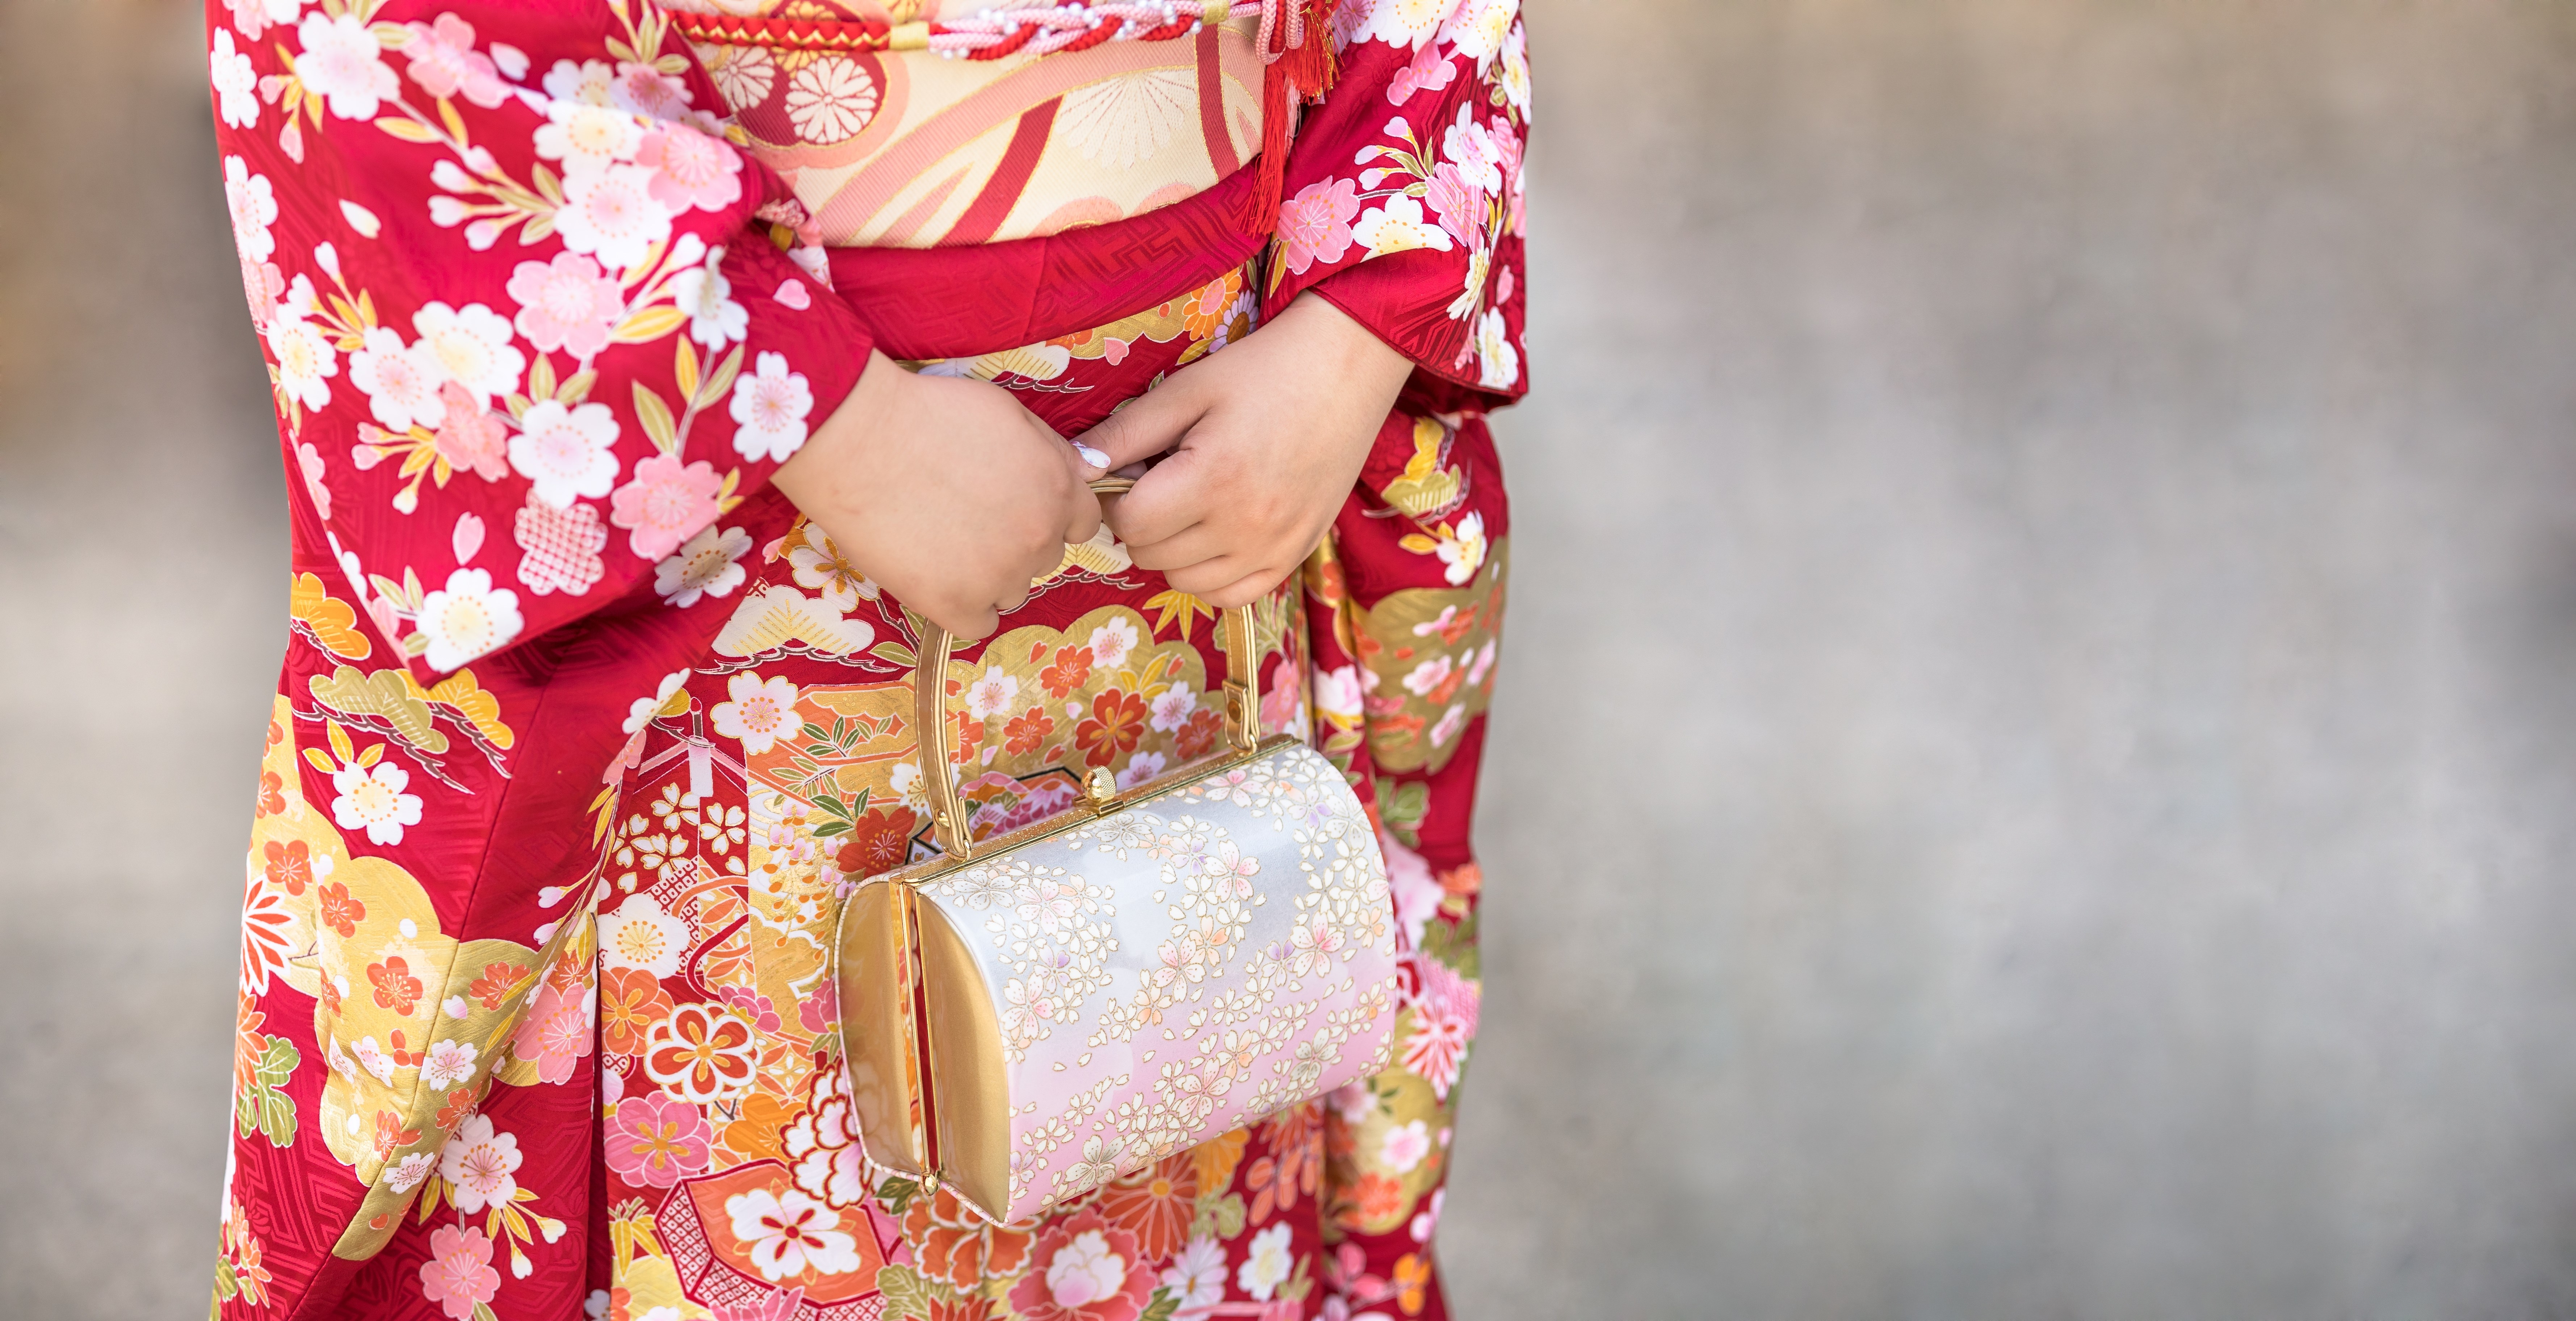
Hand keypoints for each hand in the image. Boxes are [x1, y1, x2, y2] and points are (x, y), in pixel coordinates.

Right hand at [774, 350, 1101, 639]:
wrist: (859, 442)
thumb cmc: (929, 414)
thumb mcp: (1008, 413)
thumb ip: (1054, 449)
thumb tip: (1091, 471)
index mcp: (1059, 490)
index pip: (1082, 523)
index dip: (1049, 514)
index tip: (1016, 506)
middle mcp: (1039, 539)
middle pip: (1044, 558)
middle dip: (1016, 541)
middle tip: (969, 517)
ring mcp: (999, 577)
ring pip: (1012, 591)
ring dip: (989, 575)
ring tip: (943, 541)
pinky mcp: (955, 606)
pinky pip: (979, 624)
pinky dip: (963, 608)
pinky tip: (938, 578)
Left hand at [1073, 292, 1413, 606]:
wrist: (1346, 371)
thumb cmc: (1261, 373)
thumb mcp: (1186, 390)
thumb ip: (1125, 433)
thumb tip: (1074, 467)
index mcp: (1213, 479)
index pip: (1130, 523)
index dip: (1117, 497)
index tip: (1135, 470)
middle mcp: (1246, 525)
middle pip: (1152, 555)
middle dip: (1143, 521)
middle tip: (1165, 480)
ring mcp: (1275, 547)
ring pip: (1185, 581)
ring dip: (1173, 550)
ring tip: (1191, 504)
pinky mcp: (1295, 556)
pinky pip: (1231, 596)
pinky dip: (1211, 574)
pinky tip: (1215, 535)